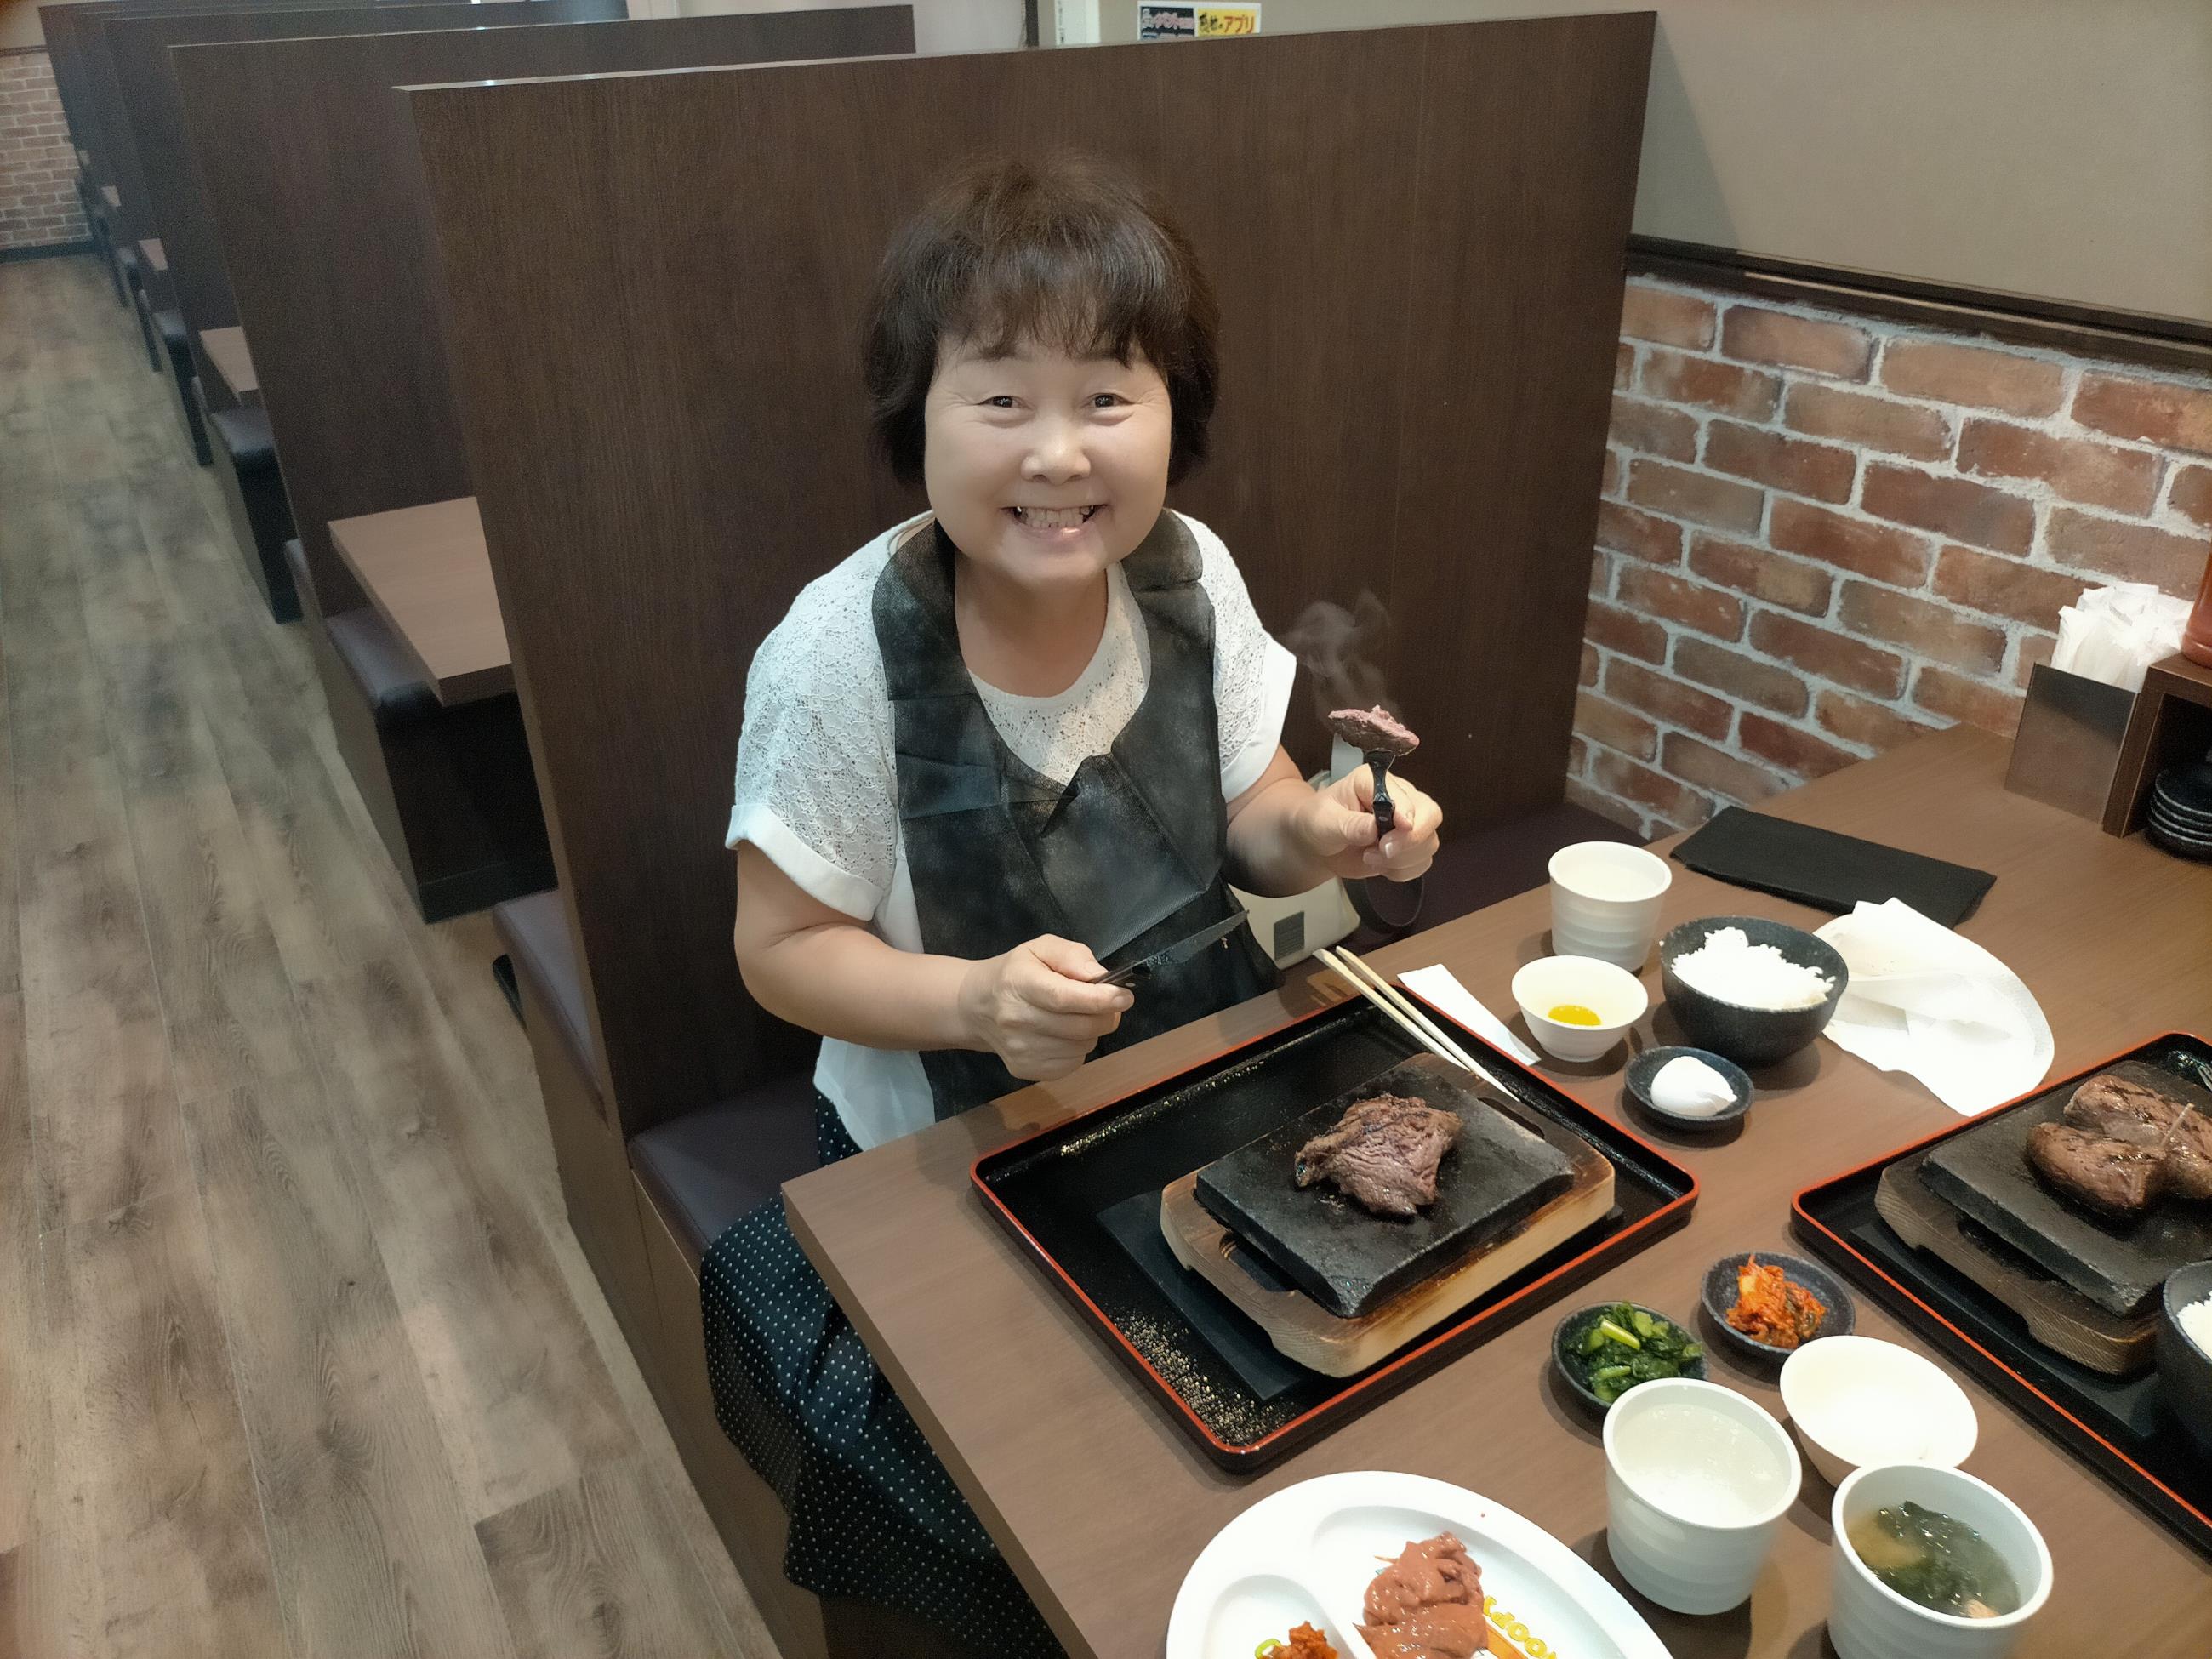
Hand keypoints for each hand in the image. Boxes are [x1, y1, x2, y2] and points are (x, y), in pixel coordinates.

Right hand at [958, 934, 1133, 1081]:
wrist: (977, 1006)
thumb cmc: (1014, 972)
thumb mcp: (1041, 948)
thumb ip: (1073, 956)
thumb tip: (1100, 977)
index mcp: (1019, 983)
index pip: (1064, 998)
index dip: (1100, 999)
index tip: (1124, 996)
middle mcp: (1016, 1019)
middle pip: (1079, 1027)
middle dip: (1106, 1015)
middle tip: (1109, 1003)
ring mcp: (1020, 1049)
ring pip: (1081, 1047)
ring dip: (1092, 1032)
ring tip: (1077, 1017)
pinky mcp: (1025, 1069)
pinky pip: (1072, 1063)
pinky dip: (1078, 1049)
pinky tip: (1064, 1034)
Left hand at [1298, 766, 1441, 883]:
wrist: (1318, 843)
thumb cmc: (1318, 822)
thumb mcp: (1324, 822)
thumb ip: (1349, 824)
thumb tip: (1373, 829)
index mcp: (1375, 781)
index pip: (1404, 793)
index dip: (1406, 813)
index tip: (1398, 831)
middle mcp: (1399, 796)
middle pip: (1431, 815)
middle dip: (1411, 840)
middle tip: (1382, 852)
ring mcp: (1408, 821)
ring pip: (1429, 842)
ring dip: (1401, 859)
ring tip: (1369, 857)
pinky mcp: (1410, 844)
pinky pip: (1422, 861)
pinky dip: (1403, 871)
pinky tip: (1381, 865)